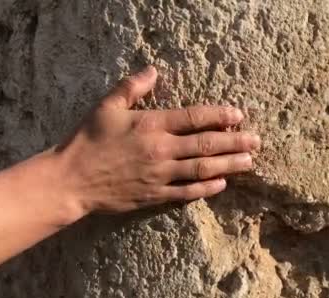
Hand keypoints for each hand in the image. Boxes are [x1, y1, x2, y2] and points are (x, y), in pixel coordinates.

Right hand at [56, 66, 260, 214]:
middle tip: (256, 141)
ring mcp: (160, 175)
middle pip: (207, 144)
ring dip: (229, 164)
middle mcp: (161, 150)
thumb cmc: (87, 140)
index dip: (220, 115)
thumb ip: (131, 87)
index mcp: (151, 124)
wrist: (72, 180)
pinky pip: (187, 193)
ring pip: (203, 169)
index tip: (238, 115)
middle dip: (235, 142)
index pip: (195, 117)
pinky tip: (222, 184)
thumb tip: (153, 70)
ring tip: (249, 162)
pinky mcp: (155, 195)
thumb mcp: (106, 107)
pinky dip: (207, 188)